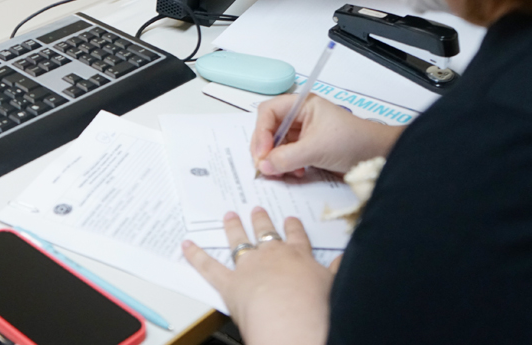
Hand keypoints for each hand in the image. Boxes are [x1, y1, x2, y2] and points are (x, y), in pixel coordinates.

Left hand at [183, 209, 331, 344]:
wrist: (291, 320)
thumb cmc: (315, 308)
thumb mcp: (334, 286)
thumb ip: (336, 271)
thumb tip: (344, 260)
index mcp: (298, 256)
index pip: (296, 237)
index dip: (292, 227)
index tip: (289, 219)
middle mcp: (271, 256)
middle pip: (265, 233)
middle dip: (260, 220)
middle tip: (256, 209)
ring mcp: (249, 267)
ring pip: (238, 242)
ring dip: (232, 228)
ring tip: (229, 216)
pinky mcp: (230, 283)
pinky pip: (209, 267)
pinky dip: (195, 256)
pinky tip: (187, 246)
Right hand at [250, 94, 403, 176]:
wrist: (380, 156)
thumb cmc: (352, 142)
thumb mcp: (316, 149)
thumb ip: (287, 158)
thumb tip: (263, 167)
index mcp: (301, 105)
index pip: (268, 113)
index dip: (261, 132)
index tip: (261, 154)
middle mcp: (300, 116)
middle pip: (270, 129)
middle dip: (266, 148)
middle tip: (265, 167)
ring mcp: (304, 133)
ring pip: (277, 144)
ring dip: (275, 159)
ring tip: (280, 173)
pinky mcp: (309, 148)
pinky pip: (288, 155)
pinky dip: (286, 166)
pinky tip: (295, 174)